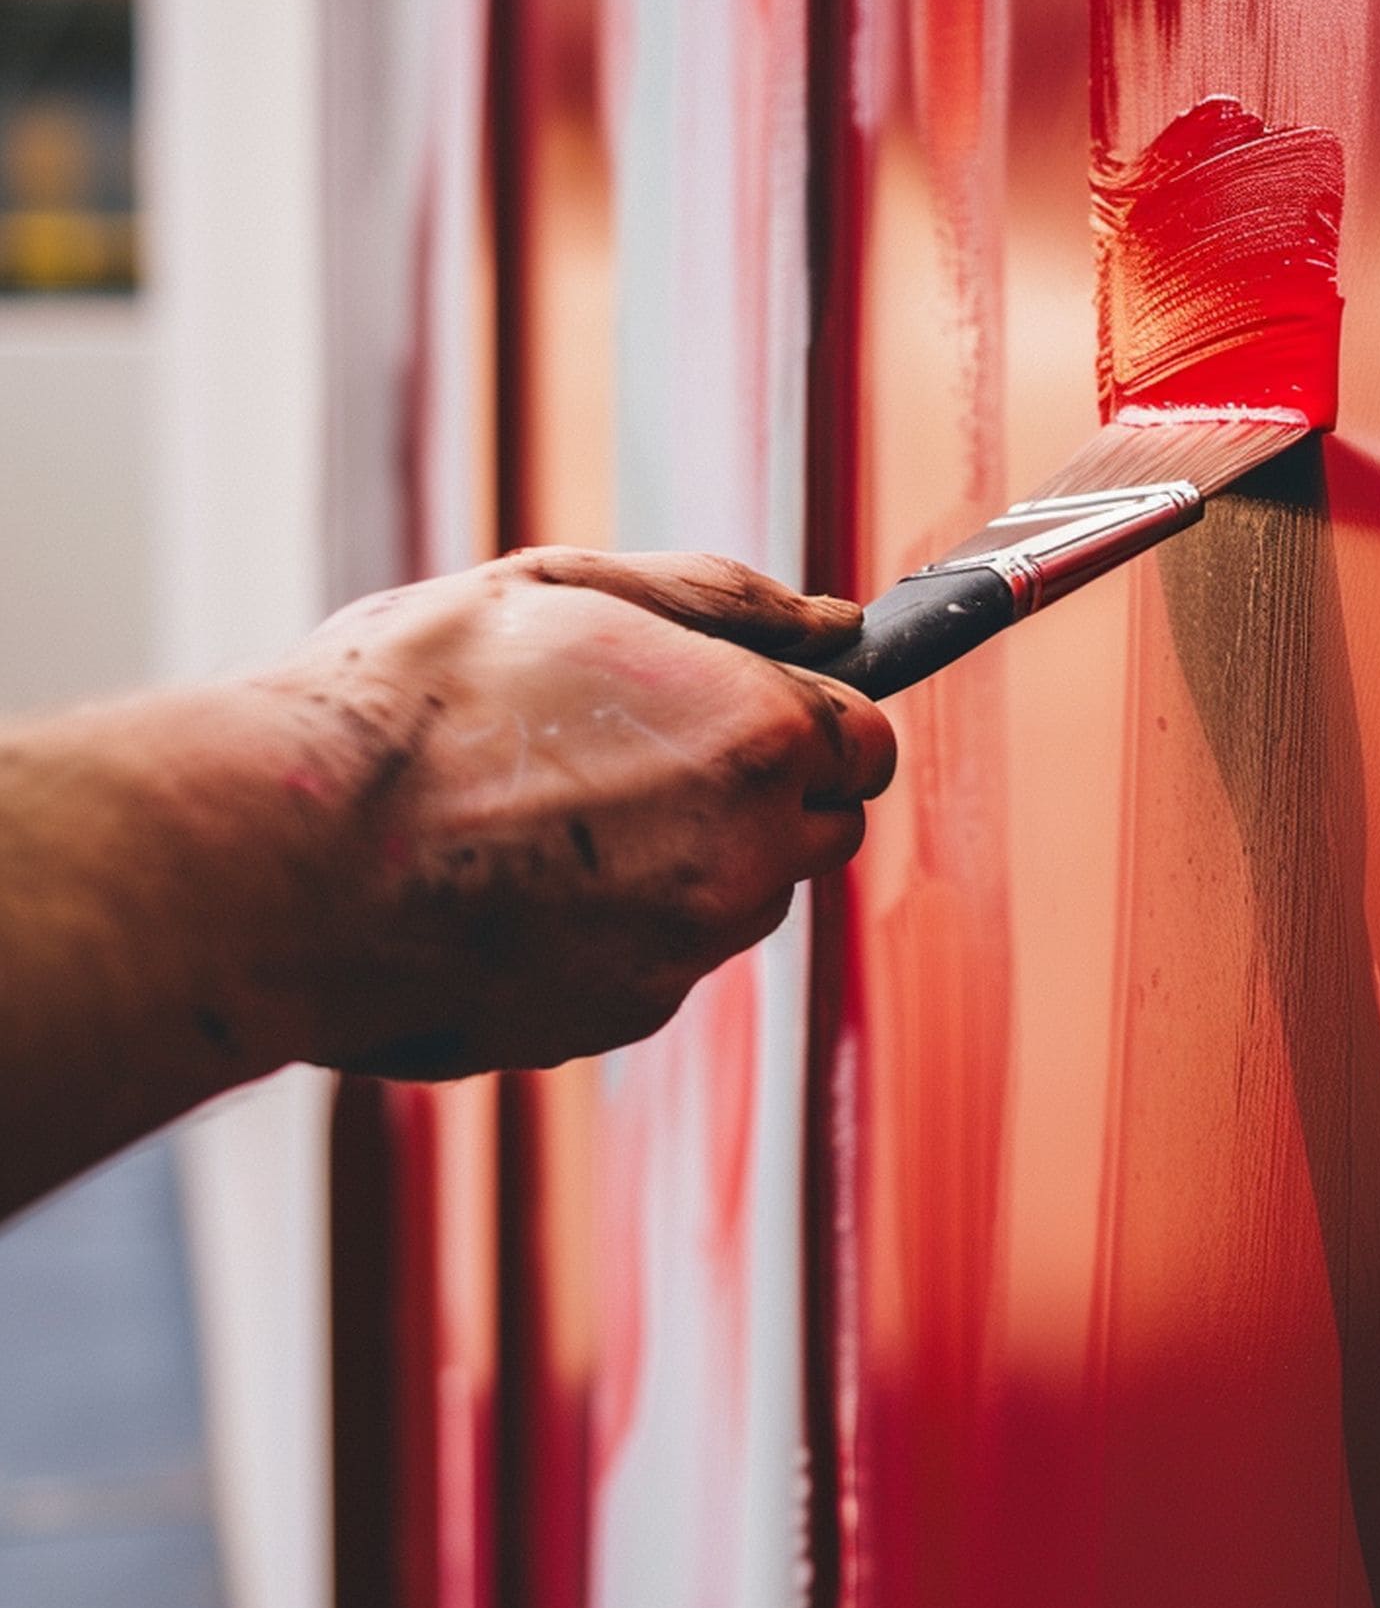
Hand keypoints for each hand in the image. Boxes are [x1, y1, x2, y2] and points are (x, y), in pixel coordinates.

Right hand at [265, 549, 894, 1079]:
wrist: (285, 862)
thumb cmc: (410, 706)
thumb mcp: (568, 589)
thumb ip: (725, 601)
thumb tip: (834, 620)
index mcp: (755, 741)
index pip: (866, 738)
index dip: (807, 712)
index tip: (747, 702)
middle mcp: (747, 860)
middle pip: (818, 828)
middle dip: (763, 788)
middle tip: (639, 747)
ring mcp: (686, 952)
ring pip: (737, 898)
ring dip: (688, 857)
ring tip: (552, 813)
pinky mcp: (619, 1019)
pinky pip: (659, 959)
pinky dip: (618, 924)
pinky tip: (519, 882)